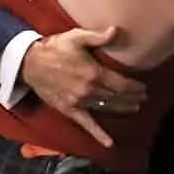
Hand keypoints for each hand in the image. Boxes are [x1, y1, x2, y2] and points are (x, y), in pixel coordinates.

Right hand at [21, 26, 146, 150]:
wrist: (30, 64)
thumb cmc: (55, 48)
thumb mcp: (76, 37)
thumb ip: (98, 36)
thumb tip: (117, 30)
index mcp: (94, 73)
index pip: (121, 84)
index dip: (135, 87)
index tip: (144, 88)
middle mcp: (89, 90)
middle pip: (117, 97)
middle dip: (132, 98)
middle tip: (143, 98)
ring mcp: (80, 102)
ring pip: (107, 108)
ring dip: (123, 109)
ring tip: (134, 108)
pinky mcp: (70, 109)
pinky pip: (87, 124)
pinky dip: (98, 134)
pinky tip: (109, 143)